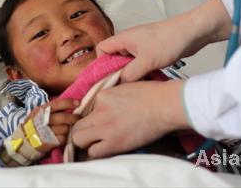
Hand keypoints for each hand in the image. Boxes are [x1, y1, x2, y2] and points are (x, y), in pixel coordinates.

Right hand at [28, 98, 79, 144]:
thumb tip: (69, 104)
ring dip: (68, 129)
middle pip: (63, 118)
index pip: (56, 104)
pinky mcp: (47, 143)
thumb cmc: (34, 125)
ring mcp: (44, 132)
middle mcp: (42, 120)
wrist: (23, 141)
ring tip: (67, 128)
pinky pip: (62, 139)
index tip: (78, 102)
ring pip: (65, 129)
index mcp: (40, 111)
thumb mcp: (38, 113)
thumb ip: (51, 109)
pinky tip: (62, 136)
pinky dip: (65, 138)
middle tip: (78, 118)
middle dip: (73, 118)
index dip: (68, 102)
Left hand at [72, 80, 188, 158]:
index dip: (91, 118)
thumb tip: (104, 106)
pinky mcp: (113, 142)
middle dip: (83, 131)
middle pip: (76, 125)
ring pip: (78, 139)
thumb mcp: (124, 88)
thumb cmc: (152, 95)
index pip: (84, 110)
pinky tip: (107, 149)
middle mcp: (99, 111)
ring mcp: (105, 127)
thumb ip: (110, 98)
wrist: (164, 105)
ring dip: (87, 142)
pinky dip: (97, 152)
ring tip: (98, 143)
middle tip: (93, 135)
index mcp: (102, 96)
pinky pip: (93, 152)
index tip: (98, 122)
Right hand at [97, 0, 231, 81]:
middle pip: (113, 58)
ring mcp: (140, 46)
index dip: (101, 64)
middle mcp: (129, 41)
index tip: (107, 78)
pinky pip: (139, 64)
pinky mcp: (151, 51)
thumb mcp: (146, 61)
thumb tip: (116, 85)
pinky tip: (148, 80)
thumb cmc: (168, 41)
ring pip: (127, 63)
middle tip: (122, 86)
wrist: (192, 32)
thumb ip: (129, 74)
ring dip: (131, 74)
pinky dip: (141, 72)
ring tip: (137, 85)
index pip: (101, 50)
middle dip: (116, 72)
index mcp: (123, 38)